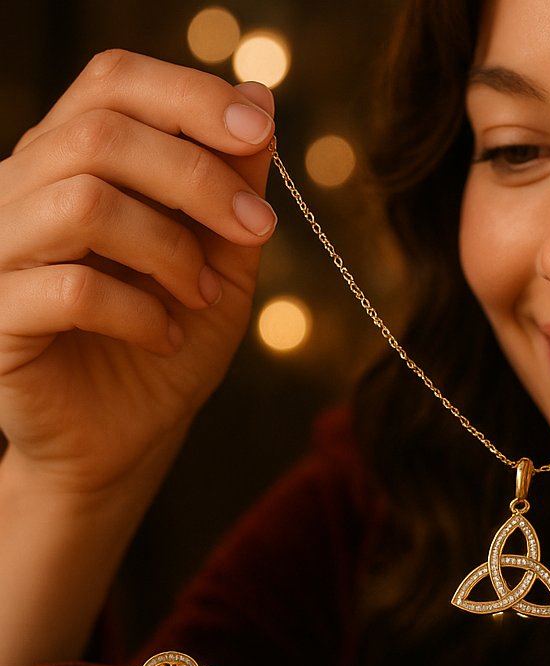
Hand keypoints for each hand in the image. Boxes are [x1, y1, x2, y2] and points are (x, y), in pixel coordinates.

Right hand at [0, 50, 277, 495]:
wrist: (128, 435)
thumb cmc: (170, 341)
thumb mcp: (222, 261)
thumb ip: (233, 187)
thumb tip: (260, 97)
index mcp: (70, 162)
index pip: (110, 83)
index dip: (188, 95)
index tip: (262, 132)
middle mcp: (21, 191)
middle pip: (99, 135)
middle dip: (198, 177)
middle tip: (256, 230)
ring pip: (83, 205)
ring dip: (169, 250)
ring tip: (203, 297)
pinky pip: (73, 289)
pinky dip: (140, 312)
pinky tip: (167, 336)